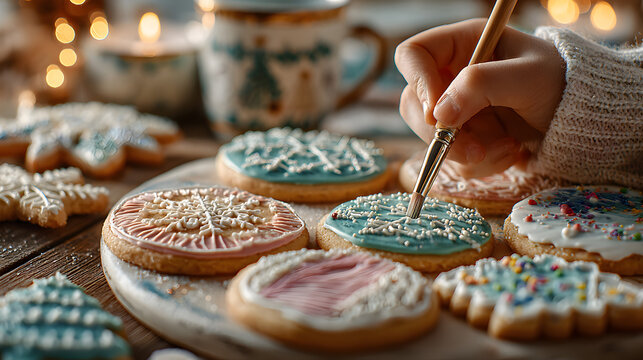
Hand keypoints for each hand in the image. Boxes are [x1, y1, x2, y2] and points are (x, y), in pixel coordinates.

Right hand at [395, 19, 564, 177]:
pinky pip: (454, 158)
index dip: (418, 83)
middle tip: (473, 150)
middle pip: (414, 104)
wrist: (584, 119)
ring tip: (507, 147)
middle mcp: (452, 76)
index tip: (436, 114)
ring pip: (432, 138)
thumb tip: (437, 115)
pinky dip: (481, 163)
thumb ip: (480, 85)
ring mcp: (457, 109)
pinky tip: (511, 152)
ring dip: (466, 152)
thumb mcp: (526, 77)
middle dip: (441, 134)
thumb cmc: (561, 83)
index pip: (413, 56)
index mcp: (462, 45)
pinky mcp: (466, 137)